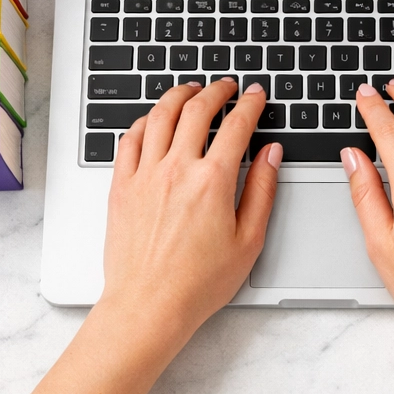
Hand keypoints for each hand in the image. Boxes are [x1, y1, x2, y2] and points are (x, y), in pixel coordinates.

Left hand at [98, 78, 281, 344]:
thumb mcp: (248, 240)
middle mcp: (177, 169)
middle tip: (226, 86)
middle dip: (217, 90)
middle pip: (197, 109)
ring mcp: (145, 175)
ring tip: (190, 90)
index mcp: (213, 181)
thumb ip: (262, 190)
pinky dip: (145, 121)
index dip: (250, 103)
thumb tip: (271, 154)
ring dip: (179, 95)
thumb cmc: (198, 283)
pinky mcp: (122, 185)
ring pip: (160, 115)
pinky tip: (154, 119)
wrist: (148, 306)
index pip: (236, 125)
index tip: (255, 95)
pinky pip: (130, 138)